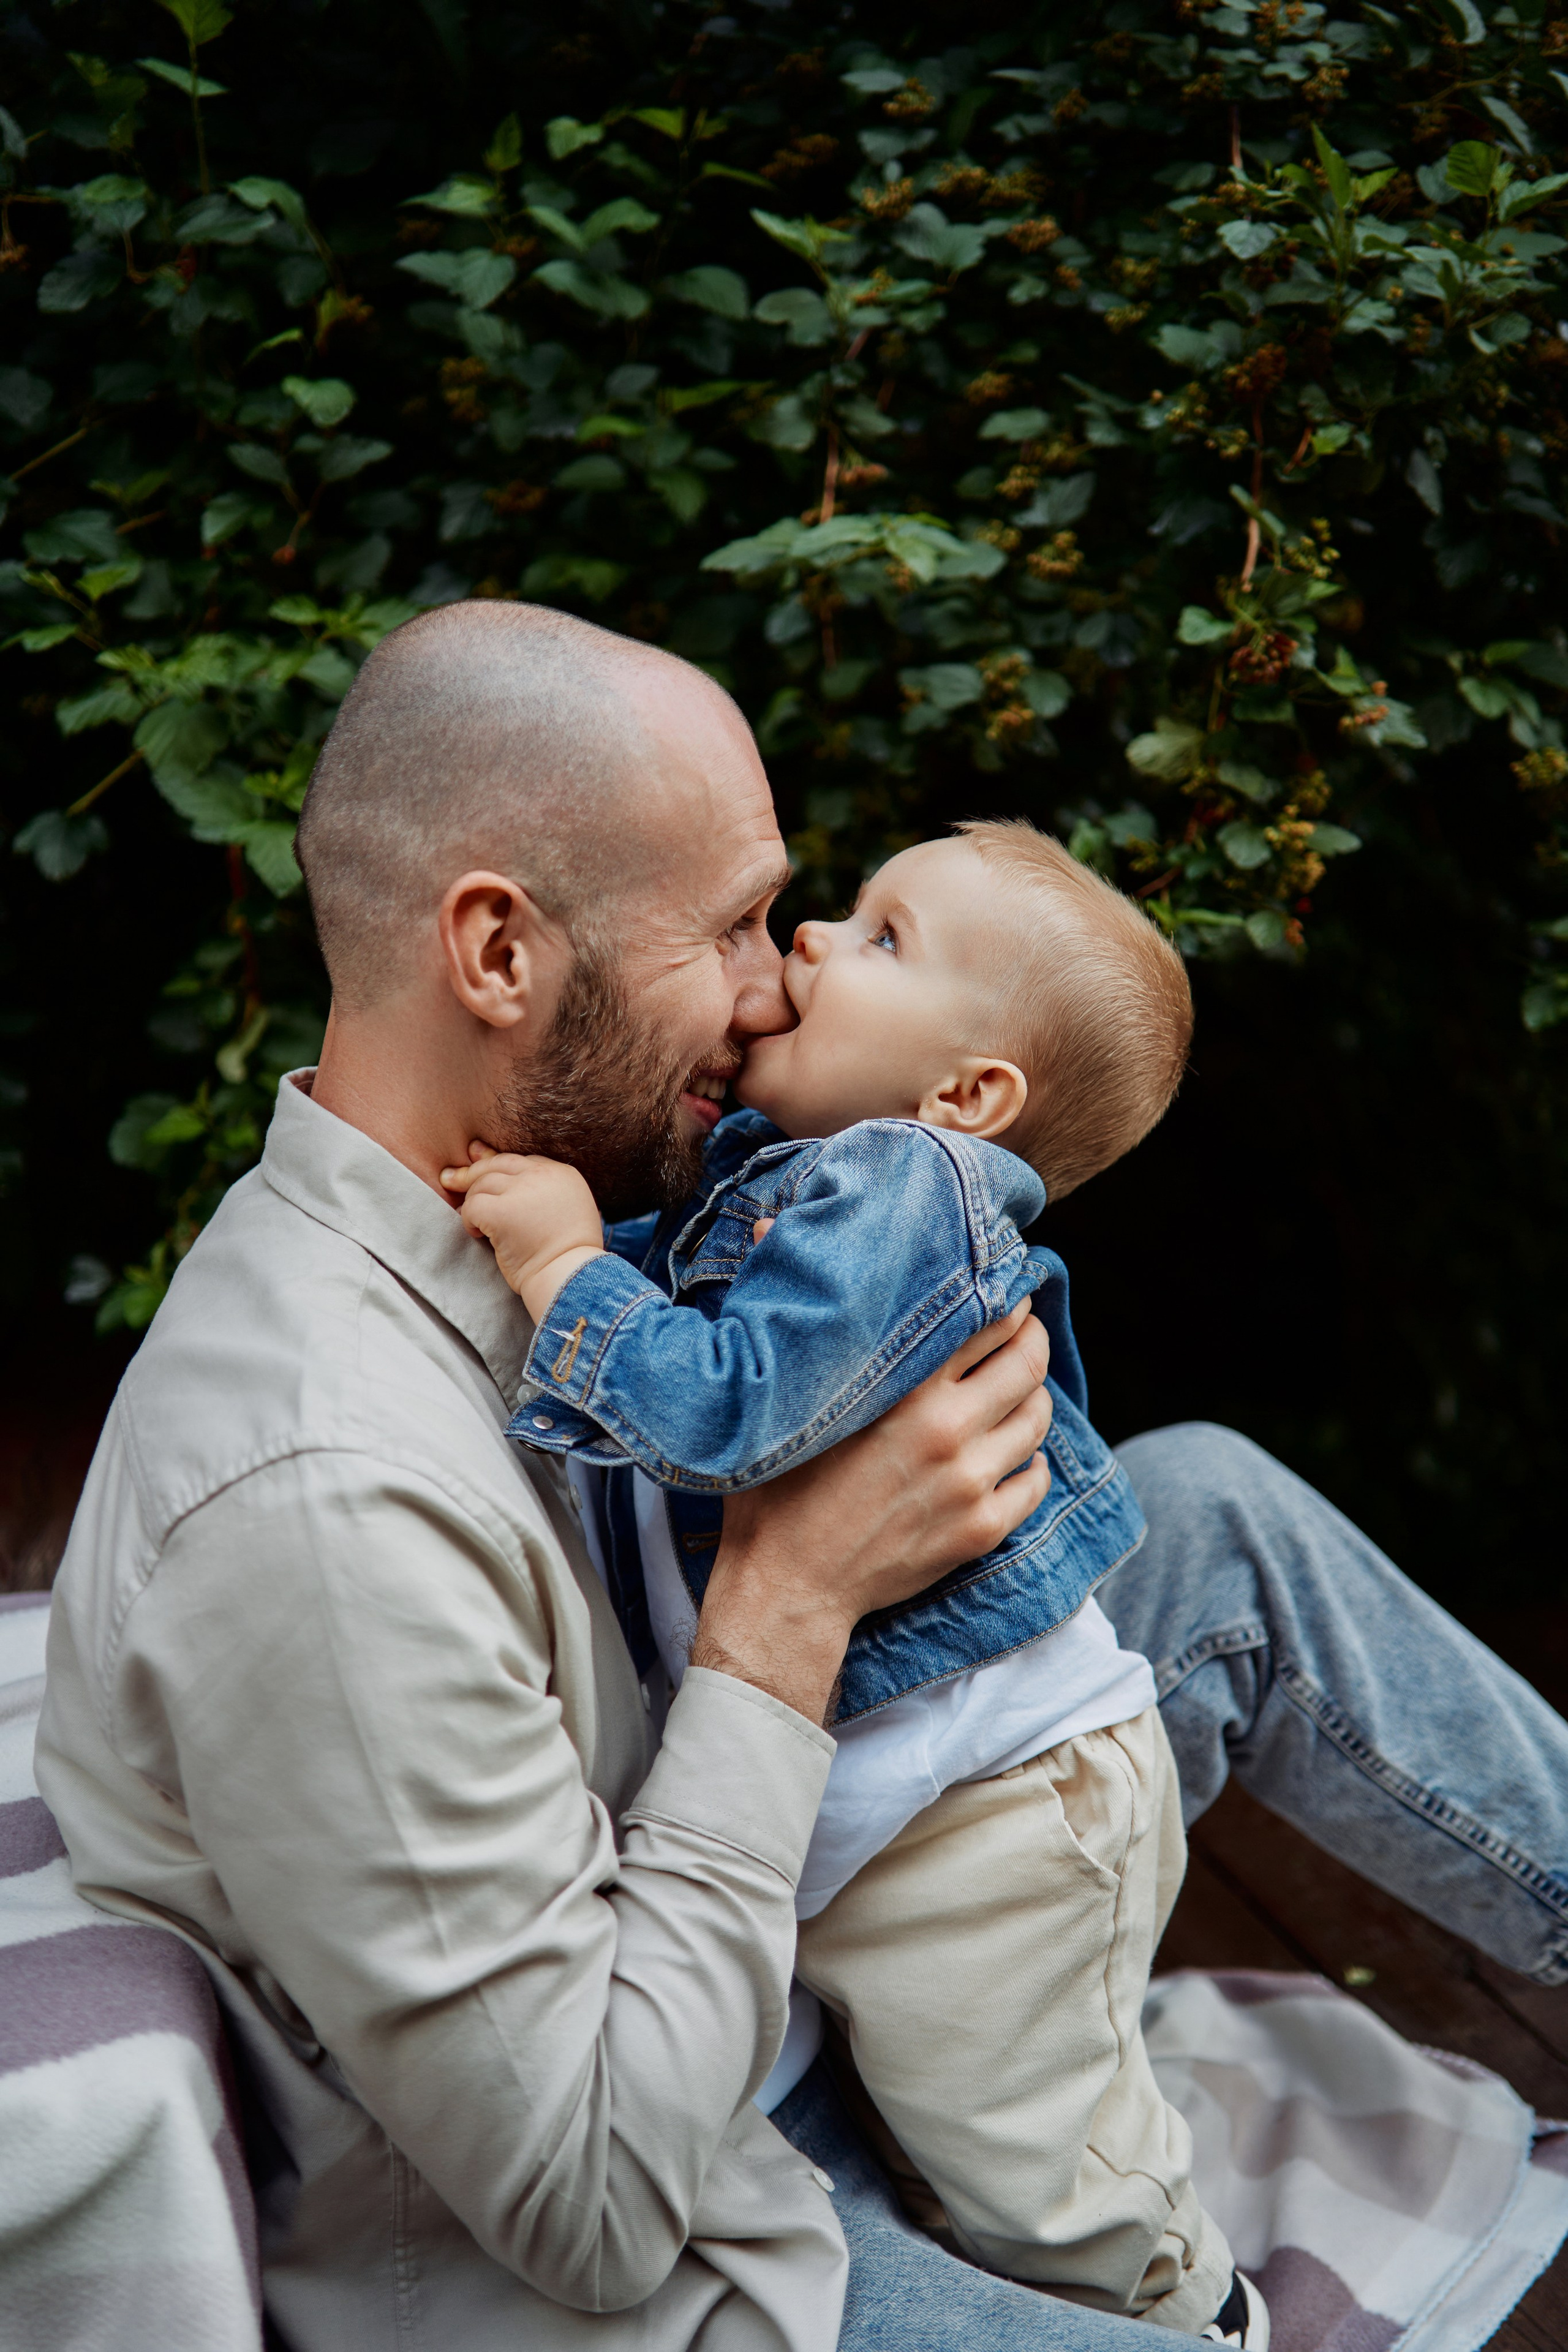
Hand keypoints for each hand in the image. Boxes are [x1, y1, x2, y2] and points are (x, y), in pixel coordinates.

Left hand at [441, 1144, 603, 1318]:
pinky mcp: (502, 1211)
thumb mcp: (565, 1212)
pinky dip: (469, 1219)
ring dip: (473, 1202)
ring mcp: (522, 1190)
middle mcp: (543, 1176)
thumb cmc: (567, 1255)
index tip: (478, 1161)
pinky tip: (477, 1234)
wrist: (570, 1277)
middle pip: (499, 1163)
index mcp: (563, 1174)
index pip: (522, 1161)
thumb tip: (507, 1180)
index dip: (497, 1163)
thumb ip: (542, 1192)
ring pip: (482, 1183)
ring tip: (476, 1224)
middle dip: (471, 1170)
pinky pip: (472, 1205)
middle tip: (450, 1178)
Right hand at [691, 1302, 1051, 1725]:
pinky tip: (1009, 1453)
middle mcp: (946, 1430)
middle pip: (1028, 1362)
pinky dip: (1031, 1462)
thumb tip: (763, 1223)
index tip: (999, 1288)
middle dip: (1032, 1337)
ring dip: (1034, 1397)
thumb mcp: (776, 1389)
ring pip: (1039, 1419)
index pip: (984, 1319)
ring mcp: (969, 1483)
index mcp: (902, 1388)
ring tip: (1015, 1389)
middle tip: (1023, 1329)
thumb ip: (788, 1306)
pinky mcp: (981, 1530)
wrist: (785, 1588)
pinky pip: (1036, 1481)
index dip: (1002, 1297)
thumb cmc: (772, 1487)